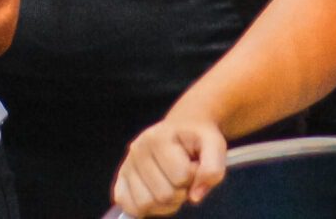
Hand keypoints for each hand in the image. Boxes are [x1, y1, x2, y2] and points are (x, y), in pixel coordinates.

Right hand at [113, 105, 228, 215]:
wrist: (184, 127)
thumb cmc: (198, 138)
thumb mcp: (215, 145)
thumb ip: (213, 169)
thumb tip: (195, 197)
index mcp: (158, 137)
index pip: (181, 176)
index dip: (194, 176)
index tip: (194, 164)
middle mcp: (137, 149)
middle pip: (163, 194)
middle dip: (181, 191)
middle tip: (184, 176)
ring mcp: (126, 165)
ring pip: (145, 204)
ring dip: (166, 203)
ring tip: (172, 185)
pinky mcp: (121, 180)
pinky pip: (129, 207)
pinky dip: (147, 209)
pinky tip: (158, 194)